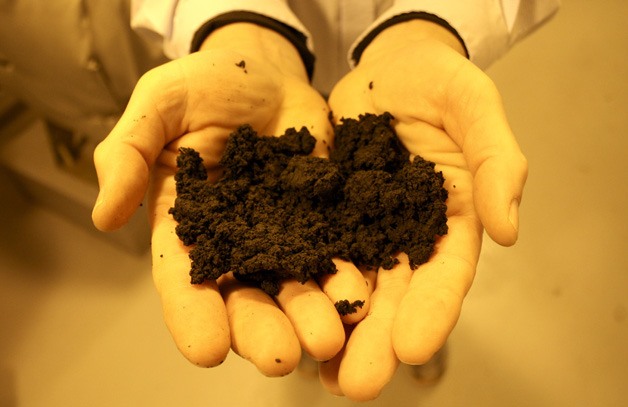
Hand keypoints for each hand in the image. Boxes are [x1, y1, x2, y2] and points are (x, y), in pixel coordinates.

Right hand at [91, 24, 369, 375]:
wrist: (265, 71)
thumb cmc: (204, 84)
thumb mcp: (158, 105)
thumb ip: (128, 153)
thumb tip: (104, 215)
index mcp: (188, 224)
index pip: (184, 278)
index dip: (193, 315)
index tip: (208, 350)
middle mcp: (236, 240)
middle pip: (244, 293)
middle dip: (261, 328)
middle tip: (280, 358)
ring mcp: (283, 230)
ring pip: (295, 282)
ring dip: (311, 314)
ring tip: (329, 338)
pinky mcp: (324, 215)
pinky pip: (337, 249)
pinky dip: (348, 275)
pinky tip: (361, 295)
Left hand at [319, 20, 526, 399]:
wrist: (384, 66)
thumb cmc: (435, 80)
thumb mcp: (474, 105)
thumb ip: (496, 160)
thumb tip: (509, 230)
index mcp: (450, 217)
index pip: (446, 273)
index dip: (433, 311)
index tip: (412, 349)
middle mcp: (405, 233)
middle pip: (395, 295)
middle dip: (376, 340)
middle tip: (356, 385)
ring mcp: (362, 226)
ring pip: (351, 285)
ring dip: (337, 331)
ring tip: (320, 374)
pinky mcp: (323, 212)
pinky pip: (311, 251)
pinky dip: (302, 286)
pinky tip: (286, 318)